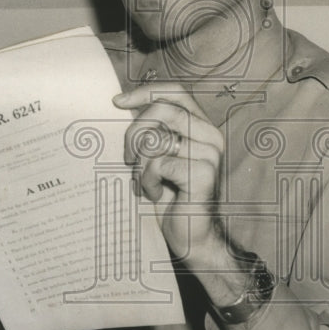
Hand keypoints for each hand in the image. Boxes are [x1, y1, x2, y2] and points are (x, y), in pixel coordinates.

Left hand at [113, 82, 223, 262]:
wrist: (192, 237)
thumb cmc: (172, 197)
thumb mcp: (159, 157)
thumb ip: (152, 131)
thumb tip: (121, 103)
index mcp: (202, 126)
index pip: (176, 92)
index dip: (144, 92)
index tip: (117, 102)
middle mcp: (211, 135)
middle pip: (161, 111)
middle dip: (134, 134)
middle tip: (128, 159)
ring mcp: (210, 154)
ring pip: (155, 140)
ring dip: (140, 165)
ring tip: (145, 183)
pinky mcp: (203, 174)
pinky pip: (158, 164)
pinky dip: (147, 181)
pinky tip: (156, 195)